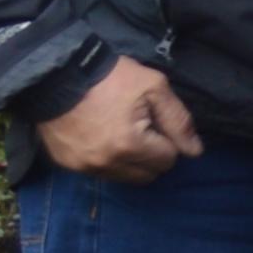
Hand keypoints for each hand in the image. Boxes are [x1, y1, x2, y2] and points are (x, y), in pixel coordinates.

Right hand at [32, 56, 198, 185]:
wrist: (58, 74)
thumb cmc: (111, 78)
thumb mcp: (155, 88)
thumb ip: (179, 121)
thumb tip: (194, 152)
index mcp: (129, 145)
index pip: (168, 160)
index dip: (168, 140)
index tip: (155, 122)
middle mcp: (106, 163)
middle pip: (148, 174)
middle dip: (153, 155)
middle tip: (142, 129)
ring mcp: (84, 166)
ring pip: (125, 178)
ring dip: (132, 162)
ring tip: (123, 133)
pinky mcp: (68, 164)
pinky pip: (100, 173)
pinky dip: (109, 161)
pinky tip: (104, 138)